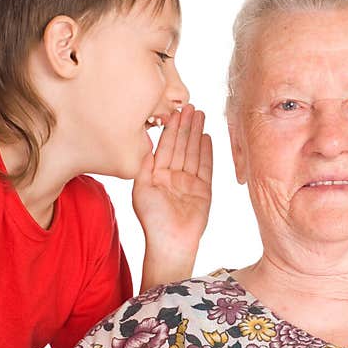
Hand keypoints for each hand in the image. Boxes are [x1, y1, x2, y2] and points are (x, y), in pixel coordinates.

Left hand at [133, 104, 212, 288]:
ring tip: (201, 115)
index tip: (175, 111)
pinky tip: (207, 137)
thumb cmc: (152, 220)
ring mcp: (189, 182)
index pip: (165, 146)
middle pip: (181, 145)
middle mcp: (173, 176)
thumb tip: (148, 145)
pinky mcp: (203, 190)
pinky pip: (205, 167)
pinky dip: (206, 152)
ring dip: (196, 133)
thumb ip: (145, 166)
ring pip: (194, 152)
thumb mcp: (141, 189)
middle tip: (191, 105)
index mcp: (156, 175)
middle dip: (185, 125)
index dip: (170, 128)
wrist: (171, 241)